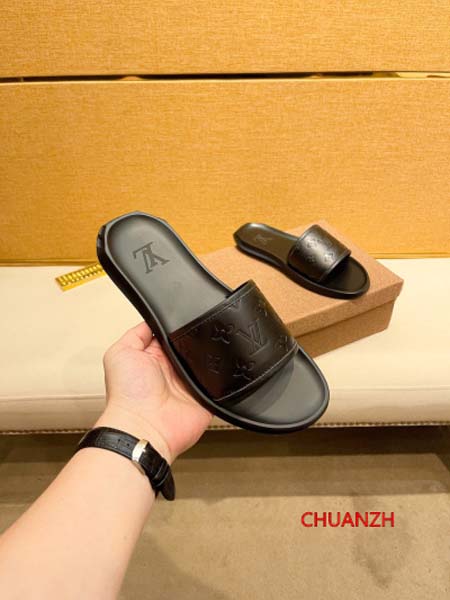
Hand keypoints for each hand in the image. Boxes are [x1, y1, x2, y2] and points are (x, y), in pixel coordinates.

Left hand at [95, 322, 212, 463]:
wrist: (145, 426)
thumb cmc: (127, 394)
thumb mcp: (120, 353)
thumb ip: (137, 334)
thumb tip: (152, 320)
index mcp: (154, 358)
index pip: (170, 335)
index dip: (176, 325)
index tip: (184, 314)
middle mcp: (173, 371)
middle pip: (191, 346)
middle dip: (195, 338)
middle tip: (197, 331)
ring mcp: (190, 385)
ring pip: (208, 362)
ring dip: (208, 356)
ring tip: (208, 348)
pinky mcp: (206, 398)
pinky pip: (220, 383)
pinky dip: (222, 376)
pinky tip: (221, 366)